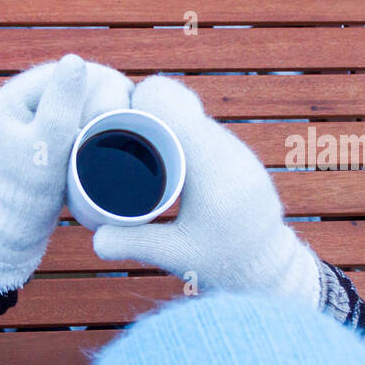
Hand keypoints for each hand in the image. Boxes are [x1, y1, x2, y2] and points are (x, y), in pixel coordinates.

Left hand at [0, 55, 131, 292]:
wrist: (17, 228)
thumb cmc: (27, 192)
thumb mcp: (45, 148)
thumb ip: (60, 106)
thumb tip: (75, 60)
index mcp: (13, 97)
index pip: (66, 72)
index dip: (97, 87)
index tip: (111, 116)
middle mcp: (25, 101)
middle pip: (80, 83)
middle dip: (105, 101)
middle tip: (115, 128)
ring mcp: (41, 117)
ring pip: (89, 99)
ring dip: (108, 112)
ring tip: (116, 134)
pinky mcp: (56, 134)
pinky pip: (89, 116)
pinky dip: (104, 124)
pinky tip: (116, 137)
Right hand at [90, 75, 320, 304]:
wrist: (269, 264)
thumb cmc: (224, 262)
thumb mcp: (175, 255)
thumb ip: (133, 244)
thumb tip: (94, 239)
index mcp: (210, 163)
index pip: (169, 102)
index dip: (137, 101)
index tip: (114, 122)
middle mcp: (225, 146)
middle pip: (176, 99)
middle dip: (141, 110)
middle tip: (114, 136)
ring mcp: (232, 147)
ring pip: (189, 111)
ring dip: (159, 119)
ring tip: (130, 144)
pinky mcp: (233, 153)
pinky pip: (198, 126)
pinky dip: (175, 130)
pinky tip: (157, 151)